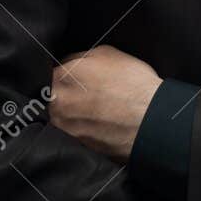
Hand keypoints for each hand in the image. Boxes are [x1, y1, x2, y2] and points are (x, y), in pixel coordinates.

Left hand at [48, 45, 162, 163]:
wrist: (151, 121)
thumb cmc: (132, 84)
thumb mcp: (105, 53)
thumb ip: (79, 58)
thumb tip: (69, 64)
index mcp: (59, 79)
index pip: (49, 72)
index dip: (63, 74)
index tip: (73, 76)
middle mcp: (56, 106)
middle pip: (53, 96)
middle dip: (66, 94)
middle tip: (86, 93)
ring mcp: (66, 129)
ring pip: (63, 117)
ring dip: (74, 113)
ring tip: (97, 110)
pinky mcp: (78, 147)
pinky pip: (76, 133)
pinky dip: (85, 129)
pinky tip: (101, 123)